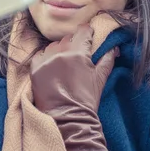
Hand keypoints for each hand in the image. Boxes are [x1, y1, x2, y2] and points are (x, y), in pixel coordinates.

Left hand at [30, 25, 118, 150]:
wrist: (67, 120)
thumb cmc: (86, 100)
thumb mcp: (100, 78)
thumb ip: (107, 59)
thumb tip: (114, 47)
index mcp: (78, 53)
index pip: (83, 30)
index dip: (88, 32)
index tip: (89, 36)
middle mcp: (60, 53)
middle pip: (68, 38)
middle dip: (74, 43)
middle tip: (78, 55)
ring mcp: (46, 61)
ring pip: (53, 45)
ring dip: (59, 50)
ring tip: (64, 63)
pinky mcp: (35, 69)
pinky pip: (40, 55)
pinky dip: (46, 58)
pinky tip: (52, 67)